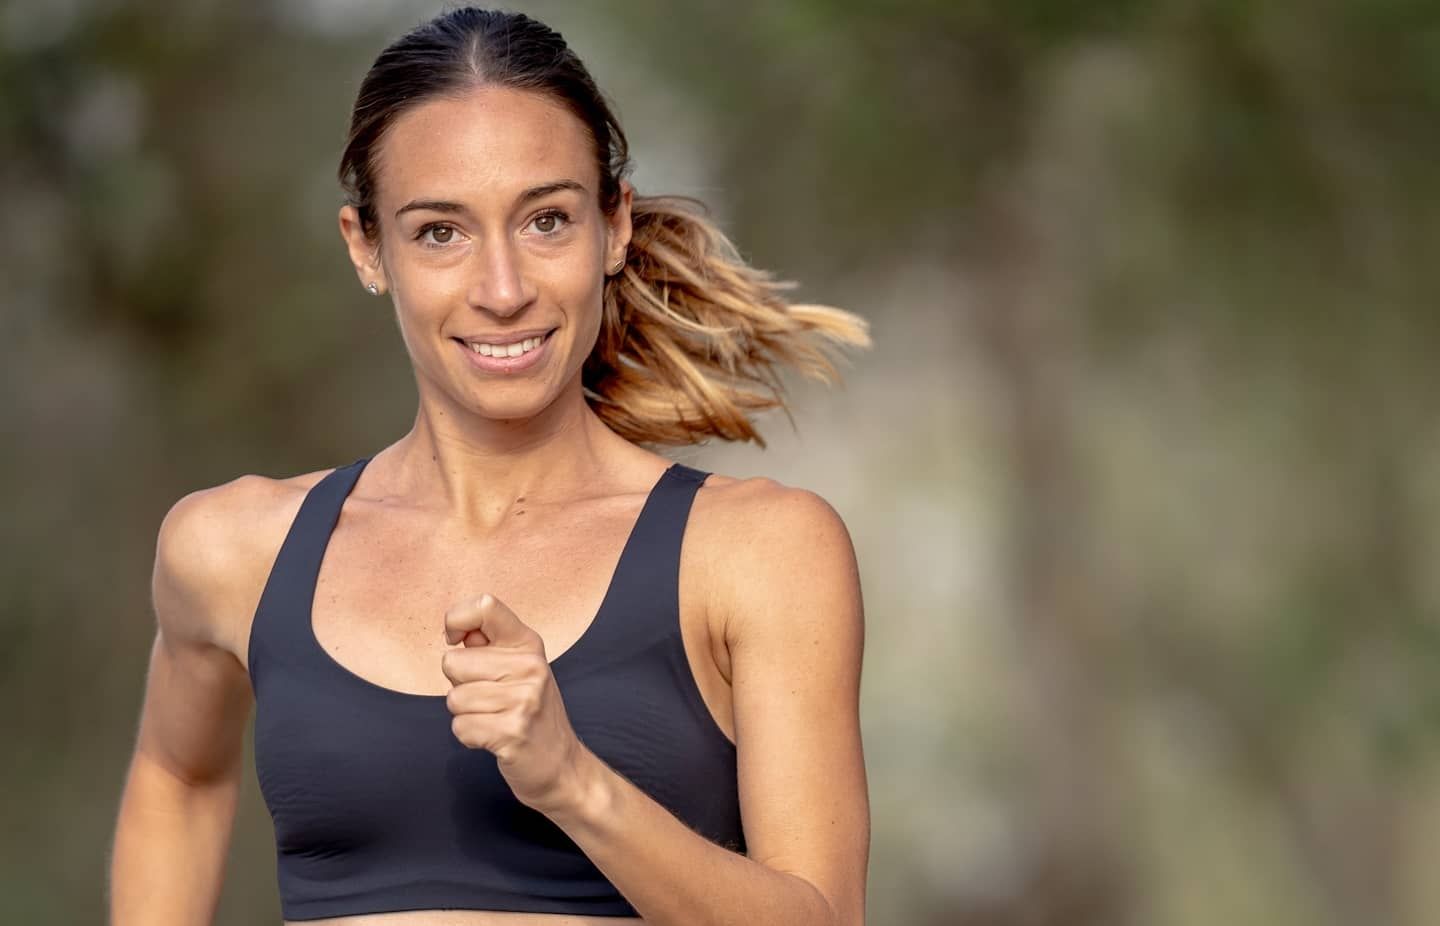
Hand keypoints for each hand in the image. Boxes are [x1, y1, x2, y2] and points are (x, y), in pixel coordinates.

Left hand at [441, 593, 588, 814]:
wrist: (562, 765)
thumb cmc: (529, 712)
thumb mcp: (519, 669)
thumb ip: (489, 646)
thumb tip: (457, 631)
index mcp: (528, 643)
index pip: (484, 605)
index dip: (456, 620)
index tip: (457, 641)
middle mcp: (530, 666)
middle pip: (453, 662)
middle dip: (460, 685)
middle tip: (490, 699)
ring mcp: (524, 699)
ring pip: (454, 698)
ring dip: (465, 715)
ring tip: (494, 719)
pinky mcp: (512, 732)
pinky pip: (460, 727)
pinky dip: (469, 737)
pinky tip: (493, 738)